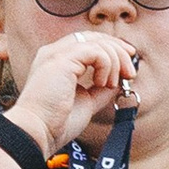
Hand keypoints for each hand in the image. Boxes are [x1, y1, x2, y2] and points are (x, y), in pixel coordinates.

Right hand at [9, 26, 139, 156]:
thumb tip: (118, 81)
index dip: (110, 47)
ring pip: (97, 42)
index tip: (128, 62)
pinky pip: (96, 52)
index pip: (87, 42)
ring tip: (111, 84)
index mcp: (57, 61)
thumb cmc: (56, 123)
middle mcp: (54, 52)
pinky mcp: (61, 60)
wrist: (38, 132)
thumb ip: (100, 89)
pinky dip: (107, 65)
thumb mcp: (86, 102)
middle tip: (130, 72)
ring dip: (115, 62)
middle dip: (118, 50)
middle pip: (94, 37)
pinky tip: (103, 83)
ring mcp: (56, 54)